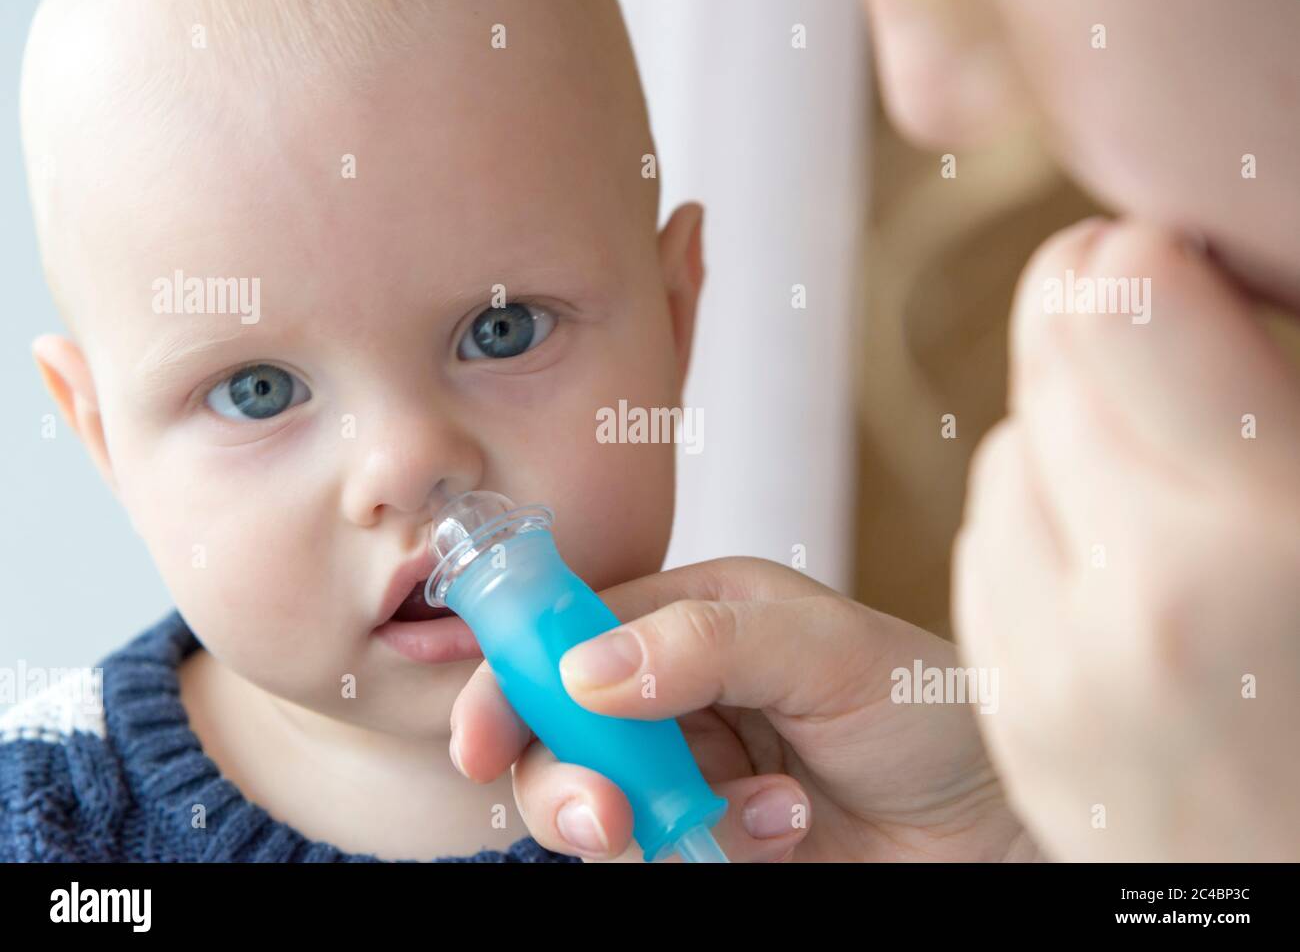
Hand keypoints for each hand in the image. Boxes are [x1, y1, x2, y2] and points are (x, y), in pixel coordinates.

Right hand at [450, 555, 1037, 861]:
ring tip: (756, 818)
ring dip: (654, 826)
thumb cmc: (930, 708)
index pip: (566, 635)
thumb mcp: (829, 648)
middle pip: (556, 734)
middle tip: (603, 817)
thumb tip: (583, 670)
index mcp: (689, 617)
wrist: (994, 820)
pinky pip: (655, 860)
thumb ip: (707, 642)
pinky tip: (783, 830)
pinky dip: (711, 854)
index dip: (512, 678)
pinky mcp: (706, 841)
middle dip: (562, 779)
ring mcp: (686, 772)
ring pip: (595, 807)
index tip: (482, 736)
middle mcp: (673, 693)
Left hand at [956, 217, 1299, 859]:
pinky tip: (1125, 573)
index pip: (1113, 295)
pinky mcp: (1014, 711)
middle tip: (1182, 364)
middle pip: (1046, 360)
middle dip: (1106, 335)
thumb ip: (1275, 383)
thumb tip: (1190, 260)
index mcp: (1263, 535)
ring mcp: (1054, 668)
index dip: (1148, 257)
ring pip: (1007, 453)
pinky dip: (1041, 533)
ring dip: (1073, 443)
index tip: (1185, 269)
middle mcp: (1135, 603)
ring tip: (1172, 499)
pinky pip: (987, 549)